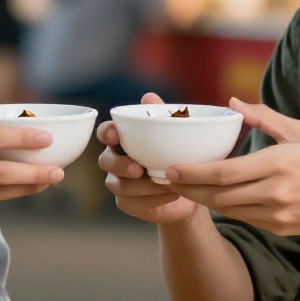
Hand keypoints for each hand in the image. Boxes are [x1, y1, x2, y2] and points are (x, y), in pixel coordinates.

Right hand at [98, 92, 199, 224]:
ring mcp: (119, 183)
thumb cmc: (180, 155)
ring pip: (119, 186)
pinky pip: (131, 204)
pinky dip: (152, 200)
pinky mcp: (128, 203)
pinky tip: (170, 194)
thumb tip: (148, 97)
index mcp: (122, 140)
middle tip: (138, 169)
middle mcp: (115, 160)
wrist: (194, 188)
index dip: (106, 132)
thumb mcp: (176, 134)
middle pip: (105, 161)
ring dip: (142, 186)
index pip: (105, 132)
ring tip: (166, 183)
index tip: (116, 133)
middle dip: (120, 165)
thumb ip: (162, 116)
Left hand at [165, 97, 299, 236]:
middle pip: (218, 196)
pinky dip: (226, 208)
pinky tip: (214, 197)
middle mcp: (275, 193)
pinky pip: (245, 218)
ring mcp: (278, 214)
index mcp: (278, 164)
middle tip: (166, 180)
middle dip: (188, 189)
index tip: (171, 168)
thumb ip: (265, 117)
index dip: (193, 173)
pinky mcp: (281, 227)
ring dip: (203, 200)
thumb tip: (233, 102)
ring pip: (228, 210)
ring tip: (183, 188)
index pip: (224, 173)